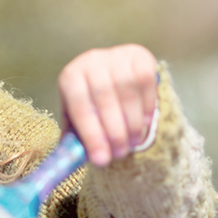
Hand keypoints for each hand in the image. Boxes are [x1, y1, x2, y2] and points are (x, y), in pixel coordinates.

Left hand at [57, 44, 158, 166]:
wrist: (112, 73)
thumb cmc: (91, 103)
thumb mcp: (78, 118)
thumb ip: (75, 138)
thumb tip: (70, 162)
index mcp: (70, 76)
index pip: (79, 105)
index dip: (91, 135)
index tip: (101, 161)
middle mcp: (91, 60)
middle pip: (104, 98)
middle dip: (114, 132)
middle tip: (120, 155)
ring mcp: (116, 55)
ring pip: (127, 91)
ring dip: (132, 123)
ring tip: (132, 144)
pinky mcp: (140, 55)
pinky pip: (146, 82)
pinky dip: (146, 106)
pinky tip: (143, 123)